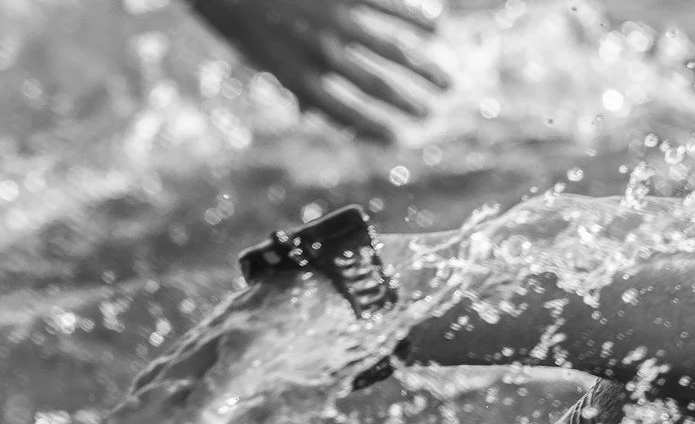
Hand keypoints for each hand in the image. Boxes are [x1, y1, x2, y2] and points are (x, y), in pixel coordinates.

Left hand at [184, 0, 449, 142]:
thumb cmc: (247, 17)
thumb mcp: (263, 58)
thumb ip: (291, 85)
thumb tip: (310, 116)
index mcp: (298, 76)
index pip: (343, 111)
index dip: (372, 128)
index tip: (398, 139)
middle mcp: (320, 52)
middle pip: (375, 85)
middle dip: (408, 102)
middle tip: (433, 113)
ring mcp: (335, 19)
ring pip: (391, 50)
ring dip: (423, 69)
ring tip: (447, 83)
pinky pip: (388, 6)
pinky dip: (415, 18)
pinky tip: (438, 28)